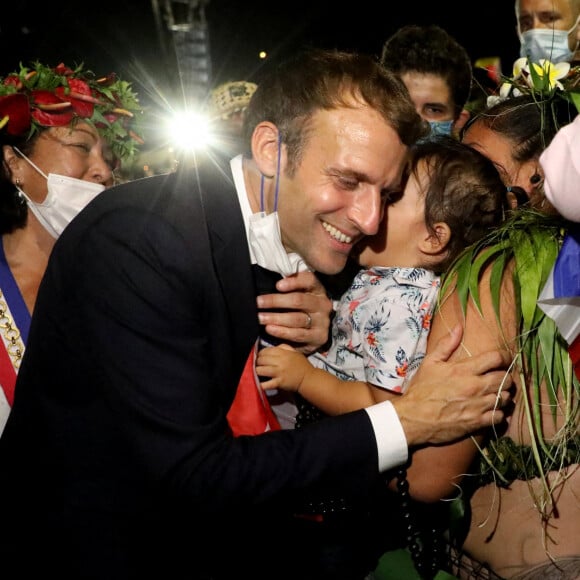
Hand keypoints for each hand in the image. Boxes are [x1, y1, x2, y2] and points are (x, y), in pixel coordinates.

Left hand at [255, 344, 307, 390]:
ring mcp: (279, 372)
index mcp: (283, 353)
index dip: (260, 354)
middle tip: (258, 365)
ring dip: (257, 372)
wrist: (308, 378)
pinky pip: (265, 384)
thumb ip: (283, 346)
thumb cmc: (301, 365)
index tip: (260, 357)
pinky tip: (259, 383)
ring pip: (260, 370)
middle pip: (261, 360)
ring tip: (258, 373)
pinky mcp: (279, 383)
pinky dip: (260, 384)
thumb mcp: (294, 351)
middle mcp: (280, 362)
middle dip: (257, 362)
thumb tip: (272, 347)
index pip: (265, 351)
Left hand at [256, 271, 332, 354]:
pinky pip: (298, 334)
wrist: (312, 334)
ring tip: (260, 318)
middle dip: (275, 301)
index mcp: (317, 289)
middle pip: (299, 300)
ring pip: (297, 318)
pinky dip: (282, 331)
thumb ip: (288, 288)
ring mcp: (322, 321)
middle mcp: (322, 304)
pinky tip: (270, 328)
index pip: (309, 280)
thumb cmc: (299, 310)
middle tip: (258, 302)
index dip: (294, 282)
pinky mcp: (319, 337)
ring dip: (275, 318)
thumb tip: (268, 284)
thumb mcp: (297, 295)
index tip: (277, 285)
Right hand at [393, 325, 513, 446]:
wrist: (413, 417)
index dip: (504, 356)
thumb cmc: (421, 389)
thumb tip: (459, 327)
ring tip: (497, 393)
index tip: (503, 359)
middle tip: (501, 377)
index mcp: (463, 370)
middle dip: (506, 376)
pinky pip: (499, 416)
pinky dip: (500, 412)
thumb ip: (446, 344)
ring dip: (504, 394)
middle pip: (505, 378)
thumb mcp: (430, 362)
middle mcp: (474, 387)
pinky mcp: (477, 422)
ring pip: (505, 398)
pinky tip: (493, 409)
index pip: (496, 358)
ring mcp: (477, 406)